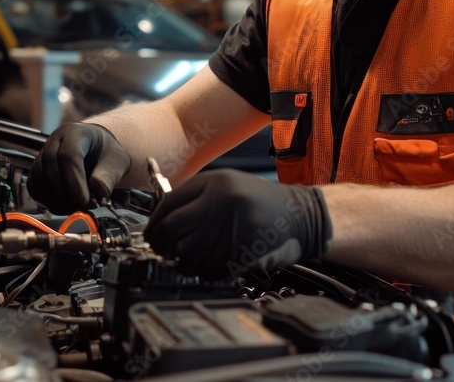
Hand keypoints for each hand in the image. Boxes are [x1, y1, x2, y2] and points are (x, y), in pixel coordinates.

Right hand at [27, 123, 131, 213]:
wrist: (98, 150)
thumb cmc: (107, 154)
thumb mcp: (117, 161)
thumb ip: (108, 177)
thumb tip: (98, 194)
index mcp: (75, 133)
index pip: (68, 156)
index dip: (75, 182)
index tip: (86, 201)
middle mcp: (55, 141)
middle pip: (51, 168)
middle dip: (67, 194)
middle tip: (84, 207)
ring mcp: (42, 155)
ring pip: (40, 180)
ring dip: (57, 201)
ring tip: (78, 207)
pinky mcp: (37, 170)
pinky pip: (35, 188)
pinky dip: (48, 201)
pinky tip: (66, 206)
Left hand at [142, 169, 331, 278]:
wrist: (301, 216)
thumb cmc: (263, 202)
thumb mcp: (229, 186)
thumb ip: (197, 197)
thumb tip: (162, 219)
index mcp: (215, 183)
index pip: (169, 203)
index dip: (154, 222)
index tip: (152, 234)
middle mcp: (221, 203)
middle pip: (173, 228)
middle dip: (161, 243)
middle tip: (162, 249)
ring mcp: (232, 228)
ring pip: (187, 252)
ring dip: (182, 260)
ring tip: (187, 258)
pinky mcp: (242, 252)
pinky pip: (209, 267)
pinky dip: (203, 270)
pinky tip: (209, 263)